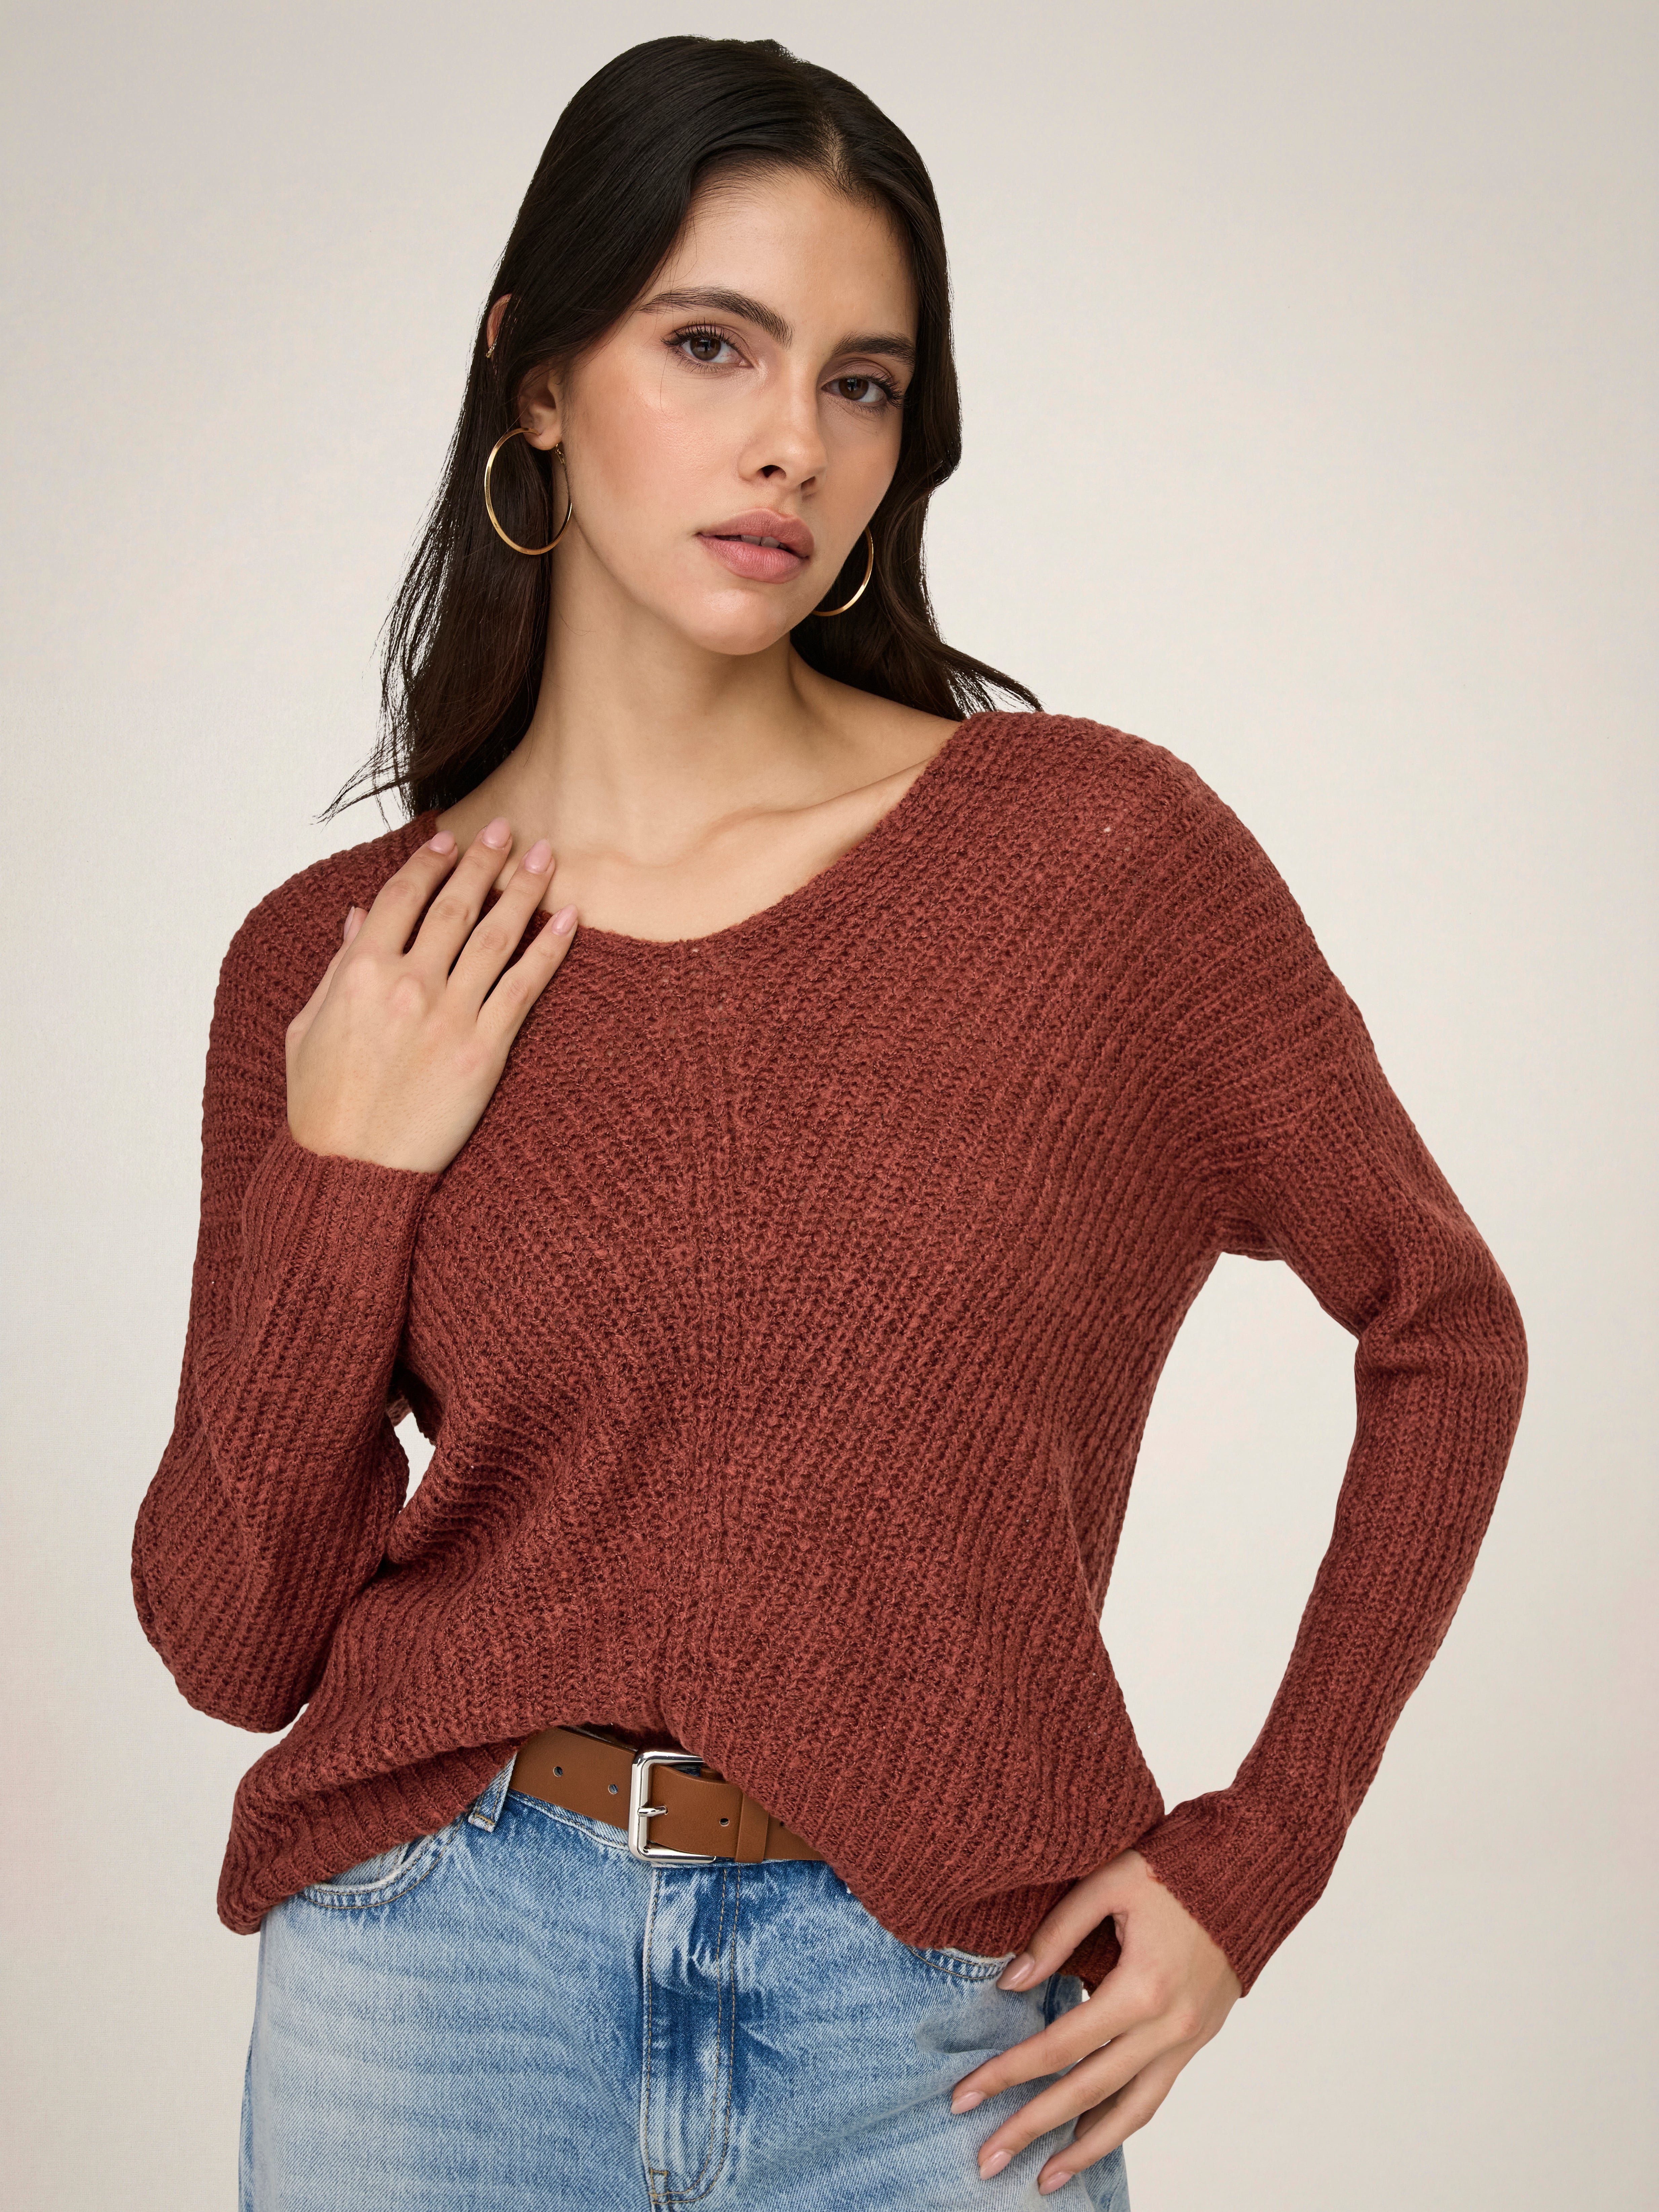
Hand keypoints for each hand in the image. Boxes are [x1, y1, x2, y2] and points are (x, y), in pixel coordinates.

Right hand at [285, 816, 576, 1173]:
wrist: (349, 1169)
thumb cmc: (322, 1101)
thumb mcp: (310, 1025)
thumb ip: (338, 967)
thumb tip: (359, 916)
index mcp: (360, 972)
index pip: (401, 898)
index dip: (428, 864)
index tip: (448, 841)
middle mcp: (407, 984)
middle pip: (454, 907)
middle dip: (483, 862)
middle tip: (505, 828)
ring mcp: (449, 1015)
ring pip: (496, 936)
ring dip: (522, 890)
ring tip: (545, 857)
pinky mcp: (484, 1050)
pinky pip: (525, 987)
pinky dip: (549, 948)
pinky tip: (567, 919)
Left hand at [950, 1847, 1241, 2194]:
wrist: (1249, 1871)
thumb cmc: (1175, 1868)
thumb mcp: (1109, 1881)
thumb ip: (1056, 1933)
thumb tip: (1011, 1983)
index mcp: (1141, 1988)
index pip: (1058, 2045)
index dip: (1006, 2073)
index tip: (963, 2097)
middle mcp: (1167, 2027)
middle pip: (1087, 2092)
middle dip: (1031, 2128)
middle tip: (985, 2161)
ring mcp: (1186, 2040)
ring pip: (1130, 2113)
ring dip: (1084, 2150)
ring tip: (1042, 2180)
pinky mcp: (1196, 2040)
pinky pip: (1155, 2096)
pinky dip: (1122, 2125)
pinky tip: (1091, 2140)